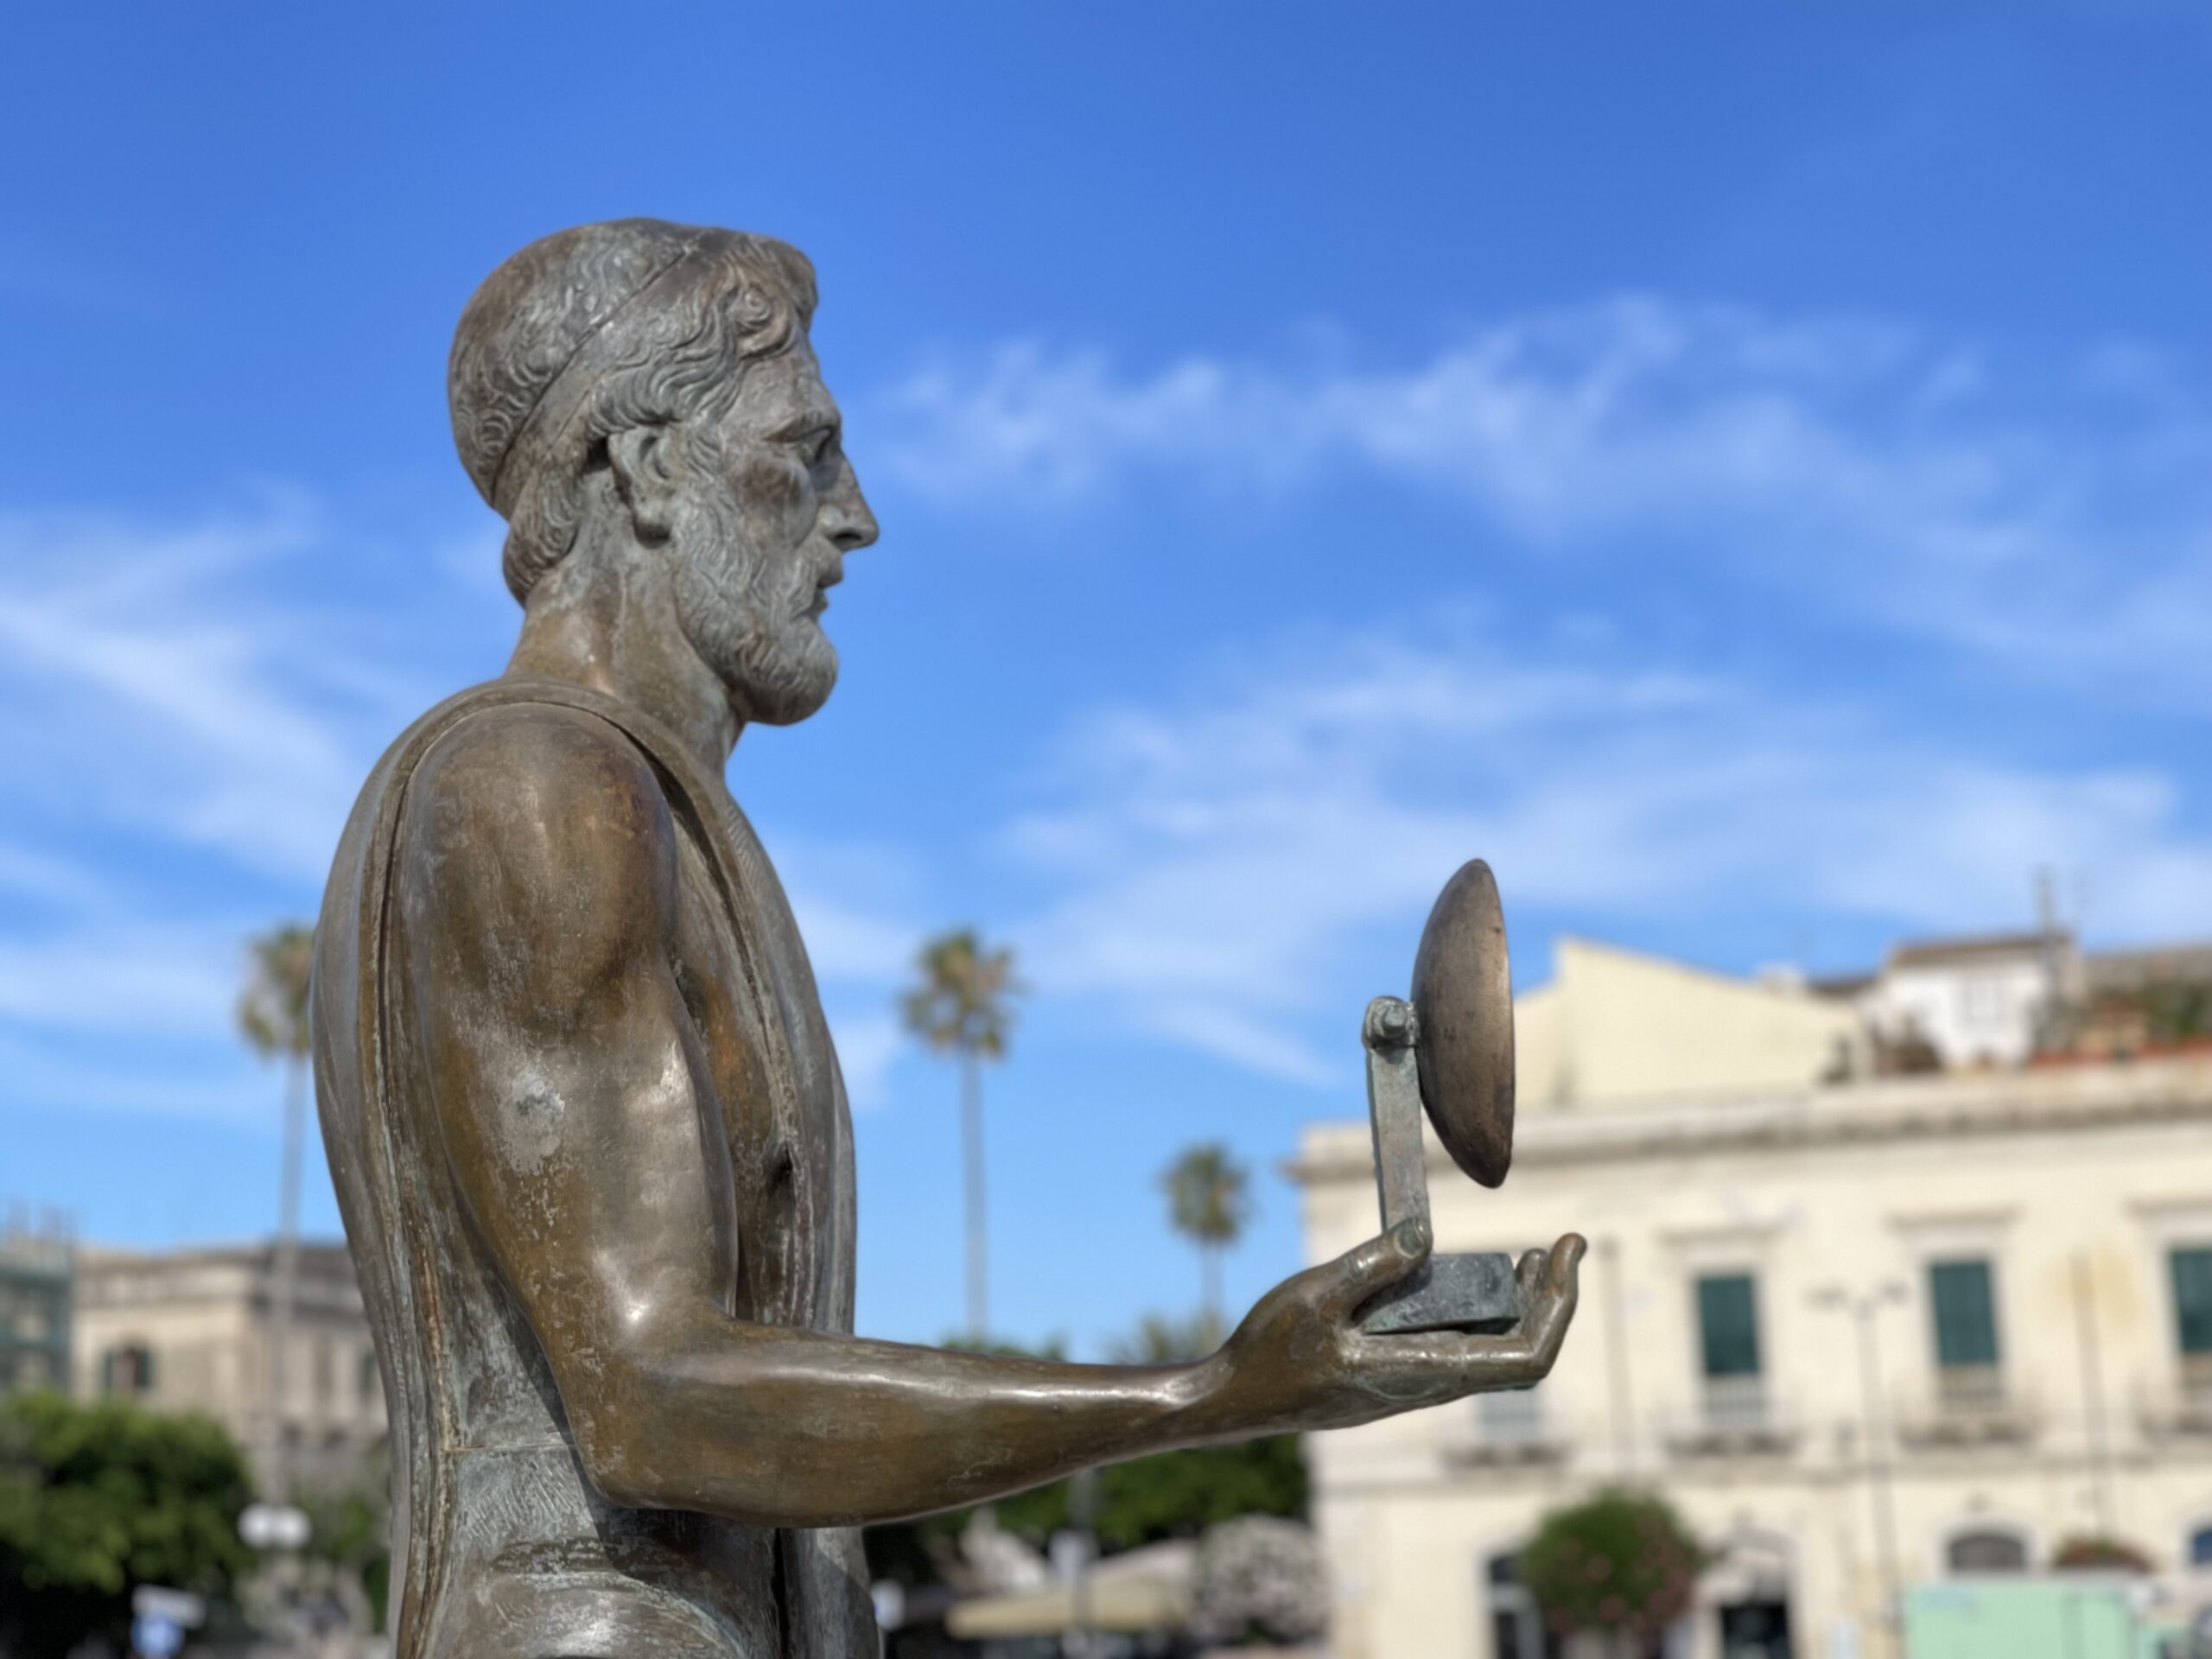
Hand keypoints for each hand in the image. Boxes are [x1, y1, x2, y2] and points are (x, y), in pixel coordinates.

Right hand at [1191, 1221, 1584, 1437]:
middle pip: (1523, 1355)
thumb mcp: (1314, 1294)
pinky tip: (1471, 1278)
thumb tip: (1427, 1233)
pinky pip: (1464, 1350)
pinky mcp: (1399, 1377)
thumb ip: (1373, 1265)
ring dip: (1524, 1307)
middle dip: (1553, 1299)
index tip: (1563, 1250)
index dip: (1558, 1306)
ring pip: (1496, 1354)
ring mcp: (1416, 1386)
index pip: (1525, 1356)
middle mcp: (1430, 1387)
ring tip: (1535, 1258)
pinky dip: (1486, 1313)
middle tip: (1565, 1245)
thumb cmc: (1268, 1352)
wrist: (1234, 1401)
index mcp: (1421, 1372)